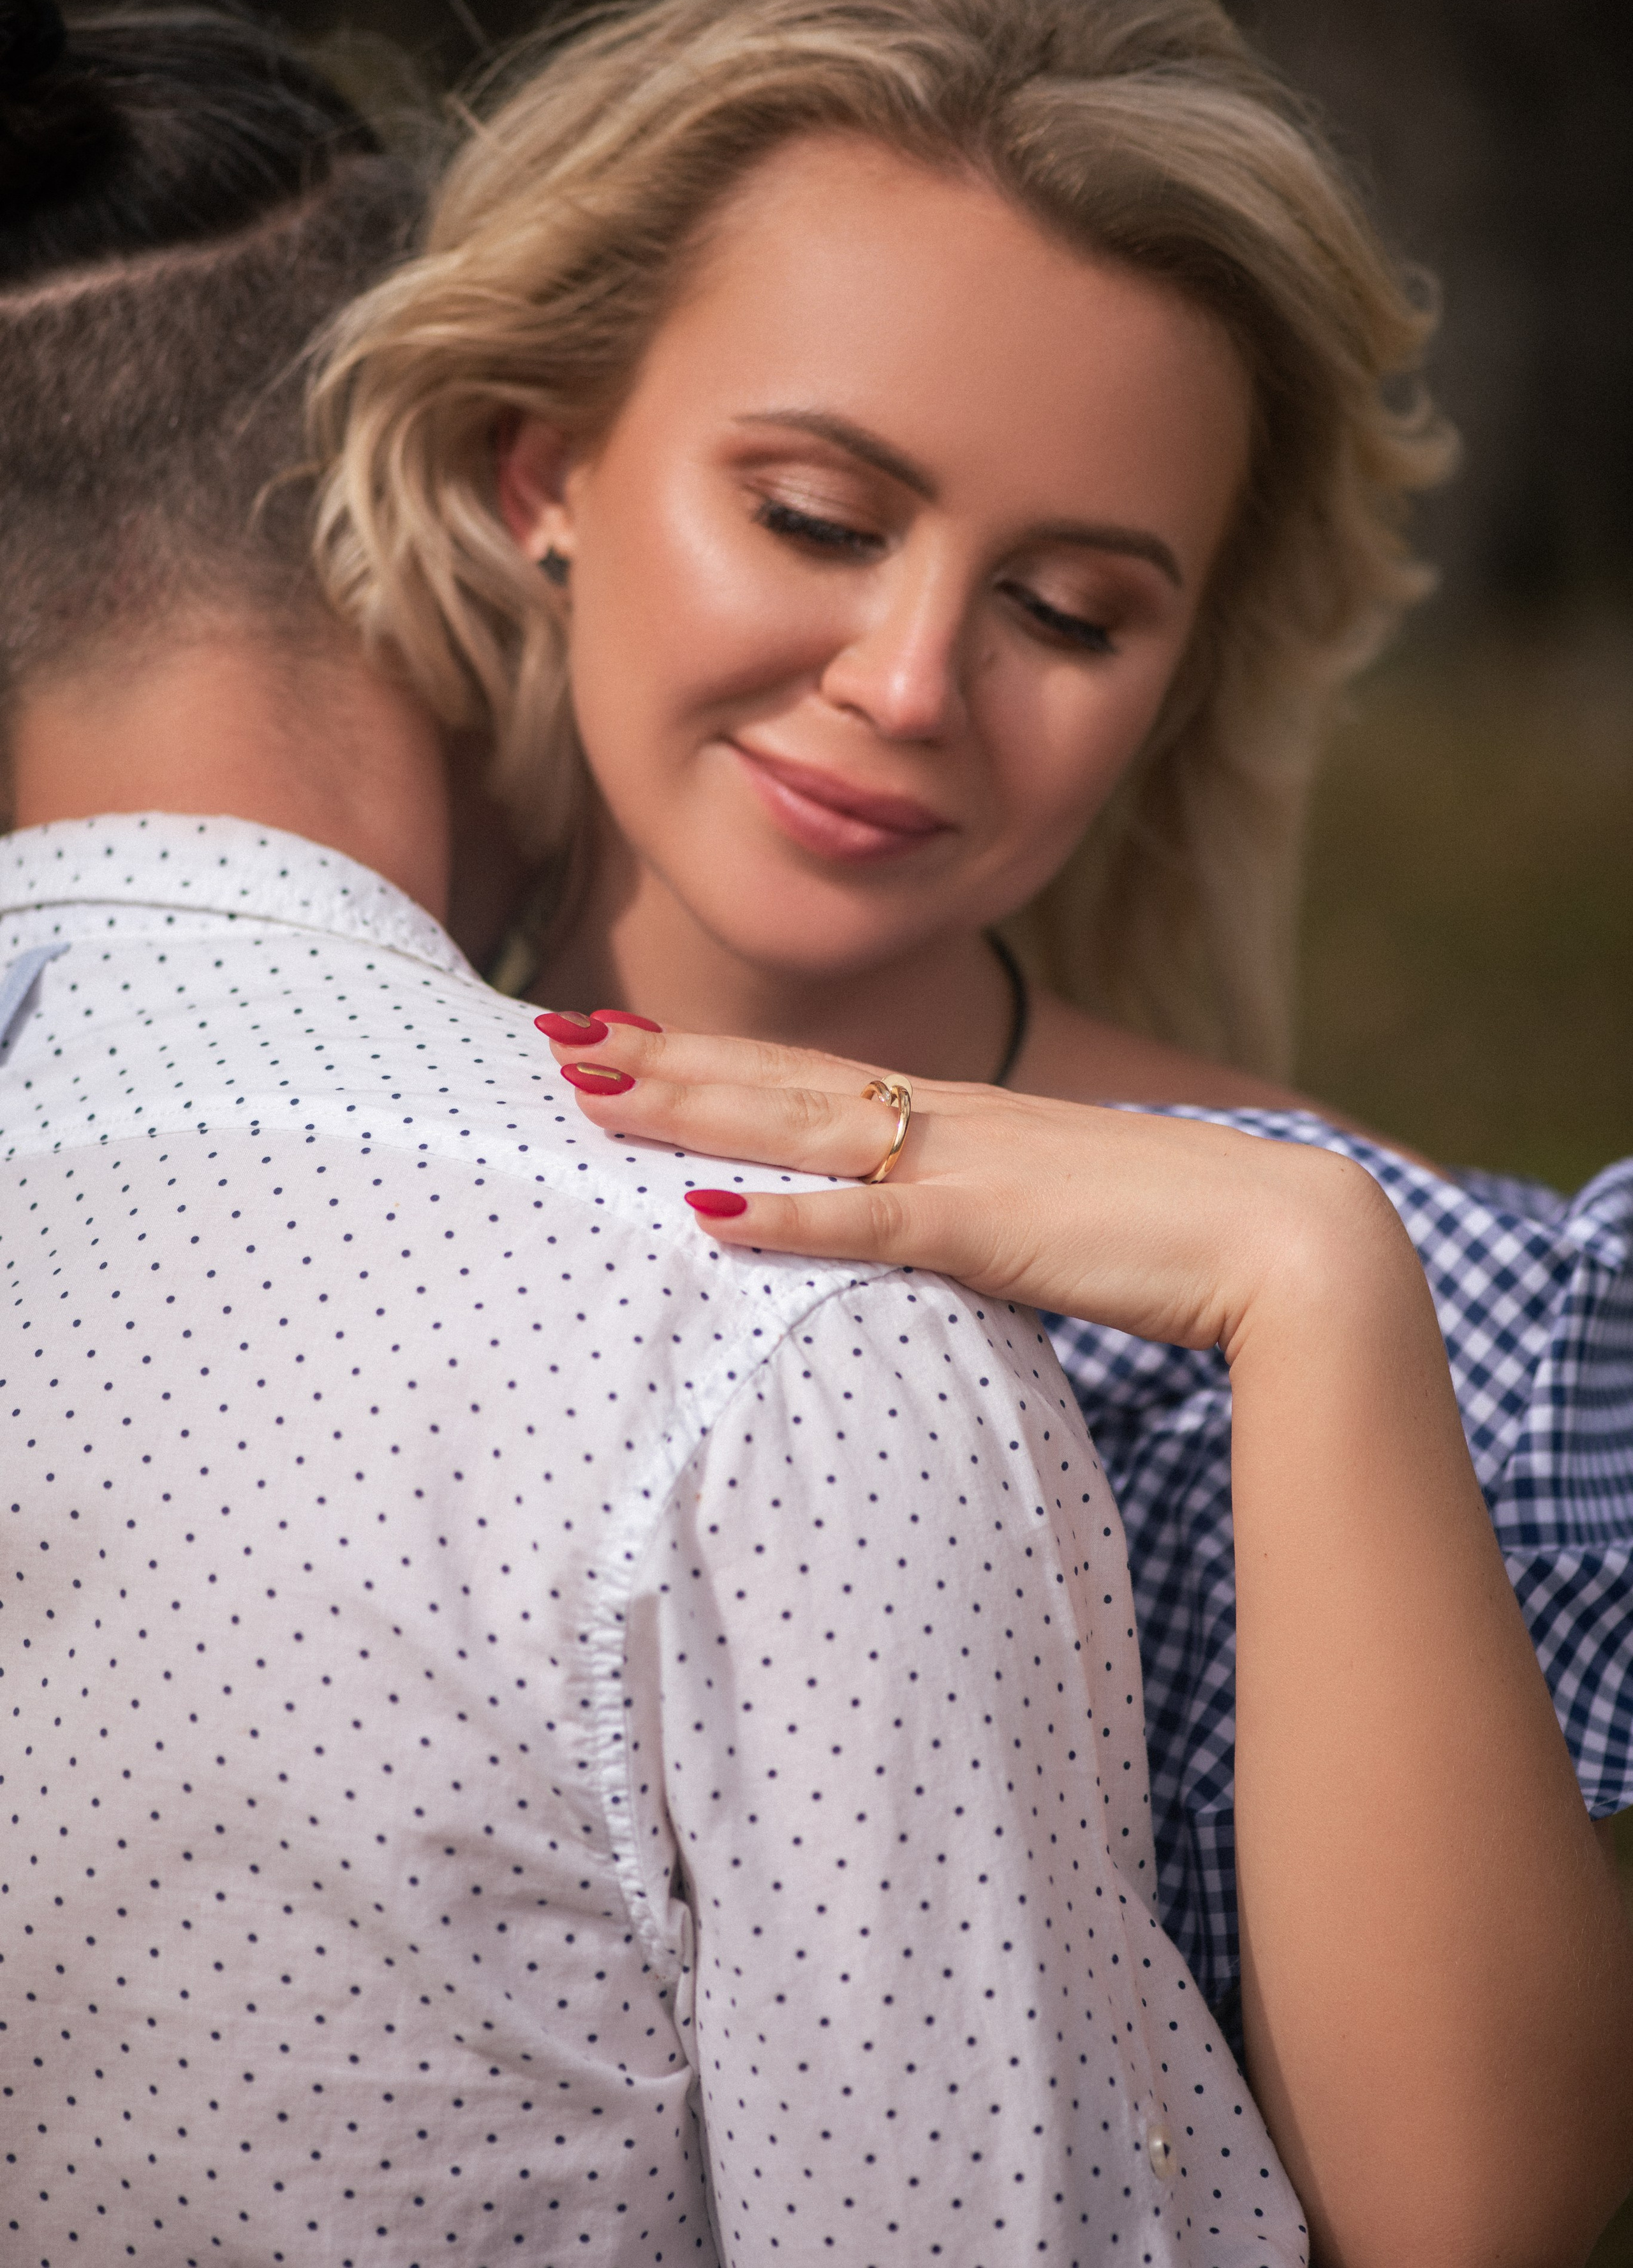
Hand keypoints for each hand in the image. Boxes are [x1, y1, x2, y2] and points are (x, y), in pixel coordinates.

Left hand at [539, 1013, 1401, 1361]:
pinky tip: (709, 1211)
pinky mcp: (995, 1230)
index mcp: (958, 1118)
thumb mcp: (1047, 1215)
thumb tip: (909, 1237)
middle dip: (659, 1060)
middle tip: (549, 1037)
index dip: (705, 1057)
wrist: (1284, 1238)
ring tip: (588, 1091)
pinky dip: (790, 1215)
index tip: (618, 1037)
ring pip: (800, 1126)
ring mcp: (967, 1167)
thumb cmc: (1170, 1234)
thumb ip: (970, 1217)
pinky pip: (874, 1223)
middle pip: (776, 1081)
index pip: (806, 1075)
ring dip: (690, 1107)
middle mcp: (947, 1122)